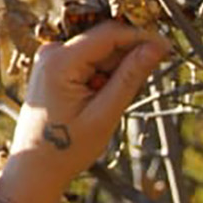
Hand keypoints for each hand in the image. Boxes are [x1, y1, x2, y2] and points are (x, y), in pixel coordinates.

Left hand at [1, 19, 169, 201]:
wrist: (34, 168)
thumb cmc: (66, 149)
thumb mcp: (104, 115)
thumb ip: (130, 77)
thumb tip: (156, 48)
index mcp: (60, 62)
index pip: (109, 34)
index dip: (141, 37)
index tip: (167, 47)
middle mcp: (51, 53)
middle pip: (104, 42)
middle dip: (128, 58)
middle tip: (143, 84)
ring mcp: (51, 59)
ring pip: (99, 53)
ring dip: (115, 71)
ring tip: (110, 103)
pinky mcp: (54, 68)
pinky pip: (88, 62)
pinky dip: (102, 77)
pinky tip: (101, 100)